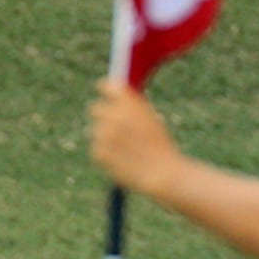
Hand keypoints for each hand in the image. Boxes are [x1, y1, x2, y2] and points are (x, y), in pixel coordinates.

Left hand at [88, 78, 179, 198]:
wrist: (163, 172)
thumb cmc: (161, 146)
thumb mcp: (150, 118)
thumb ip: (131, 107)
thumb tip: (115, 102)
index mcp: (129, 102)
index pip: (106, 86)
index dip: (105, 90)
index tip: (106, 95)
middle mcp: (113, 114)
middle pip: (95, 109)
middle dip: (103, 117)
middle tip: (113, 127)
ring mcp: (104, 133)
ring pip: (97, 131)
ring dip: (106, 138)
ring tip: (127, 150)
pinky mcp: (98, 151)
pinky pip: (97, 149)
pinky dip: (106, 154)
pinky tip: (122, 160)